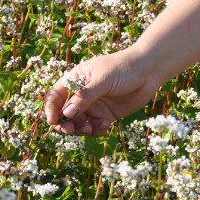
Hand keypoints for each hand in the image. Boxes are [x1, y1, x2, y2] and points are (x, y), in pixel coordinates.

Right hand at [43, 48, 160, 136]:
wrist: (149, 71)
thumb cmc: (124, 68)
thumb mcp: (102, 80)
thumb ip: (85, 97)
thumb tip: (66, 114)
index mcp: (76, 80)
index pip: (55, 96)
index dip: (50, 109)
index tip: (53, 121)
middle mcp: (83, 94)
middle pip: (64, 114)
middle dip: (66, 124)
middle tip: (73, 129)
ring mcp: (94, 105)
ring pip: (79, 124)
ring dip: (81, 130)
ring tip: (91, 128)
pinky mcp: (106, 115)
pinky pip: (95, 128)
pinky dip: (97, 130)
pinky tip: (107, 126)